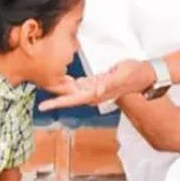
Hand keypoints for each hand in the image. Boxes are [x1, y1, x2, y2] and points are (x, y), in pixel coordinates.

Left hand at [38, 60, 153, 110]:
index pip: (73, 99)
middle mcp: (93, 94)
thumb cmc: (135, 74)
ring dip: (58, 89)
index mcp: (96, 93)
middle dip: (52, 96)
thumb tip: (96, 91)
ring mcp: (93, 89)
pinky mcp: (95, 83)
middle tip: (35, 89)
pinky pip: (77, 85)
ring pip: (71, 91)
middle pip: (68, 97)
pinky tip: (59, 79)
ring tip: (42, 84)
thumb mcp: (123, 74)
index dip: (58, 102)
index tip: (43, 106)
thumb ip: (109, 83)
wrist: (144, 75)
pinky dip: (67, 83)